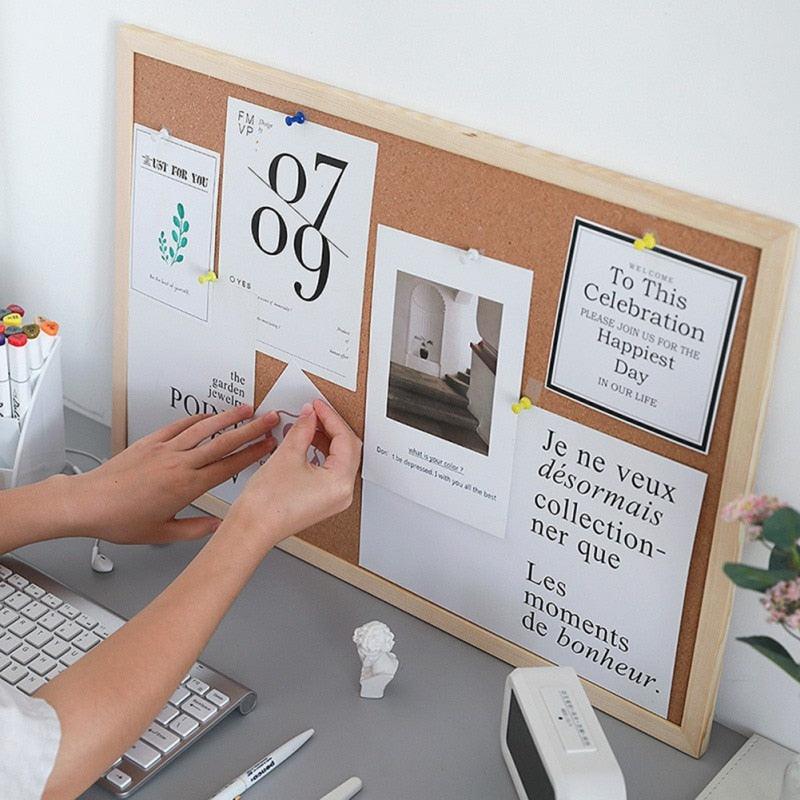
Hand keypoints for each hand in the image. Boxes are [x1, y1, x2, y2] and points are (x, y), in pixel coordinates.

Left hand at [68, 405, 277, 543]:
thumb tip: (217, 526)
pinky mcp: (150, 442)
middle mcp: (179, 464)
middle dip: (251, 428)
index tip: (270, 444)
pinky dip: (197, 419)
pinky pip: (180, 426)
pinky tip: (209, 416)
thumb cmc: (120, 519)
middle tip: (270, 419)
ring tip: (247, 409)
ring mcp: (165, 449)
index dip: (253, 453)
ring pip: (204, 428)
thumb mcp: (162, 533)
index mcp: (187, 486)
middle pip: (224, 441)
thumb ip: (195, 529)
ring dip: (228, 417)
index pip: (229, 465)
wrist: (88, 503)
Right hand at [223, 399, 361, 547]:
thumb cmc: (266, 505)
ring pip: (339, 459)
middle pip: (347, 449)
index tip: (317, 406)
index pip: (345, 440)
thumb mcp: (287, 455)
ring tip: (307, 425)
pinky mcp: (324, 500)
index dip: (330, 418)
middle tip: (314, 412)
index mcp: (340, 482)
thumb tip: (309, 415)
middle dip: (330, 427)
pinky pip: (330, 470)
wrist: (251, 528)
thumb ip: (303, 429)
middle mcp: (343, 493)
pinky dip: (320, 453)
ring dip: (324, 439)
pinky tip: (305, 442)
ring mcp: (334, 498)